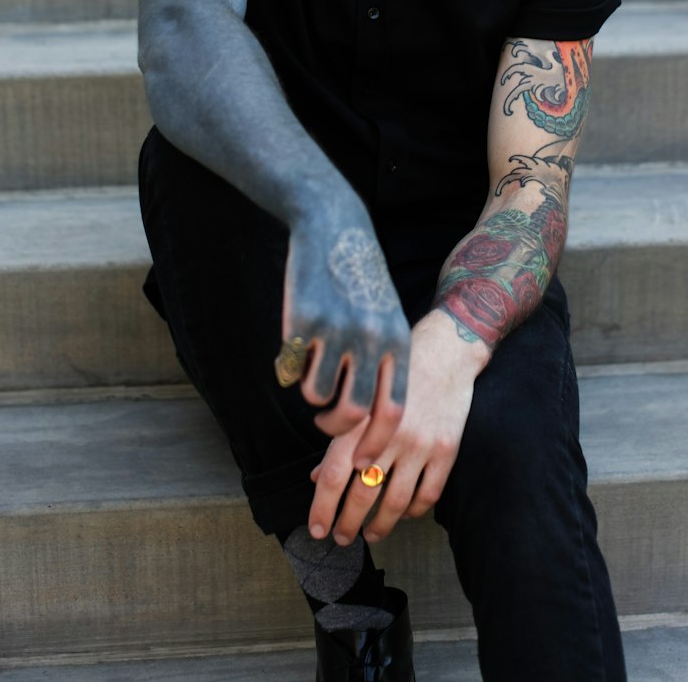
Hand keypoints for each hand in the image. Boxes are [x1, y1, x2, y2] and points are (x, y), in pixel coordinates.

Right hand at [282, 216, 410, 448]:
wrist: (334, 226)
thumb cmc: (361, 278)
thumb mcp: (386, 317)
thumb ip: (383, 362)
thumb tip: (370, 422)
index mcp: (398, 341)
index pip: (393, 411)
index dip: (376, 443)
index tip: (364, 462)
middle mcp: (371, 339)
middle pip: (355, 413)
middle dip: (336, 429)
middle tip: (325, 422)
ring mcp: (336, 330)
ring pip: (318, 395)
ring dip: (311, 393)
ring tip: (312, 369)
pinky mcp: (303, 321)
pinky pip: (292, 370)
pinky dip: (289, 368)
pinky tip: (294, 344)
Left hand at [306, 311, 484, 545]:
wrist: (446, 352)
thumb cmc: (397, 372)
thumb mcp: (363, 397)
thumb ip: (340, 437)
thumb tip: (318, 476)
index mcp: (362, 419)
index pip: (334, 474)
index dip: (322, 507)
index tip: (316, 529)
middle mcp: (390, 434)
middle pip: (362, 495)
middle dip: (347, 524)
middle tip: (341, 537)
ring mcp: (420, 444)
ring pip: (394, 503)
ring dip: (379, 527)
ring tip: (370, 535)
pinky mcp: (446, 450)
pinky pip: (427, 495)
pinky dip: (412, 512)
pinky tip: (403, 514)